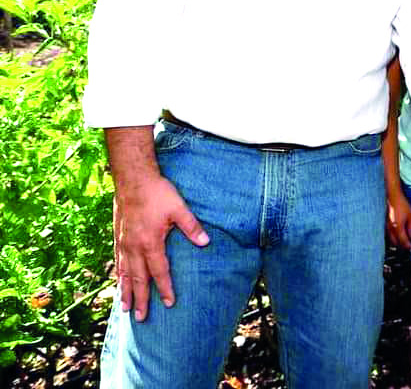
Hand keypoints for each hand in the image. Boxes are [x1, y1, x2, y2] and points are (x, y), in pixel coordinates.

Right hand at [112, 175, 208, 321]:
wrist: (133, 179)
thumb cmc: (158, 193)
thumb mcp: (179, 208)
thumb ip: (192, 227)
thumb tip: (205, 242)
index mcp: (151, 243)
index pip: (159, 272)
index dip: (165, 288)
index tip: (169, 303)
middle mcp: (134, 247)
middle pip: (138, 279)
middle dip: (140, 299)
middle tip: (141, 318)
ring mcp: (124, 243)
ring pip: (125, 273)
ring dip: (125, 292)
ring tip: (125, 309)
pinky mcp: (118, 236)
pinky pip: (118, 262)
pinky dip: (118, 275)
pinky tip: (119, 281)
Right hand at [386, 192, 410, 250]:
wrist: (392, 196)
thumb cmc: (402, 205)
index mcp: (398, 228)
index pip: (403, 241)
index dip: (408, 246)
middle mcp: (390, 229)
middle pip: (396, 243)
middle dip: (402, 246)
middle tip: (409, 246)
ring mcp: (386, 227)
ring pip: (391, 239)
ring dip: (397, 242)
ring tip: (404, 241)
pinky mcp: (384, 224)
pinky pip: (388, 234)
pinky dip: (393, 237)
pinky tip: (397, 235)